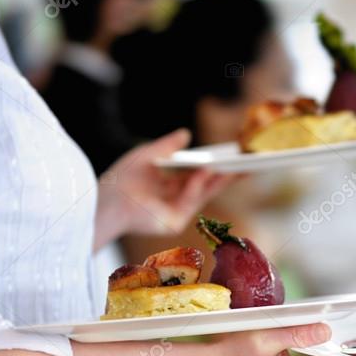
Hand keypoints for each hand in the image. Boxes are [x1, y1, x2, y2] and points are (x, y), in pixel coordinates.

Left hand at [94, 129, 234, 247]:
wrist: (106, 201)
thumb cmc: (122, 179)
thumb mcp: (147, 154)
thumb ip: (167, 145)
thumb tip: (187, 133)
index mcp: (169, 185)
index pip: (198, 175)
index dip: (216, 167)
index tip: (233, 158)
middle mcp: (175, 199)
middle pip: (207, 186)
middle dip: (228, 176)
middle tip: (249, 164)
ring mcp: (177, 211)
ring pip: (204, 194)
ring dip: (220, 179)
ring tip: (235, 163)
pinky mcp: (174, 222)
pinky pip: (191, 200)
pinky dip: (199, 184)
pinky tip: (208, 170)